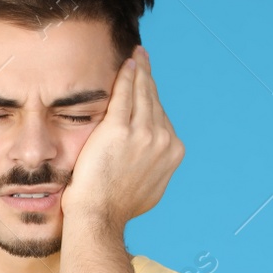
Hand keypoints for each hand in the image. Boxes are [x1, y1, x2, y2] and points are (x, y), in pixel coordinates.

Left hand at [60, 45, 184, 233]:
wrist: (100, 216)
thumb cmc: (115, 207)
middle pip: (154, 102)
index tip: (148, 86)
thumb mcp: (148, 187)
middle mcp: (163, 140)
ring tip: (137, 57)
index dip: (153, 100)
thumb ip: (154, 167)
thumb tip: (153, 162)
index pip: (162, 117)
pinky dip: (128, 77)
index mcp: (172, 152)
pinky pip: (125, 95)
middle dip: (148, 79)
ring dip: (139, 72)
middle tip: (143, 60)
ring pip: (142, 94)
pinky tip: (128, 64)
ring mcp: (143, 134)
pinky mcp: (119, 129)